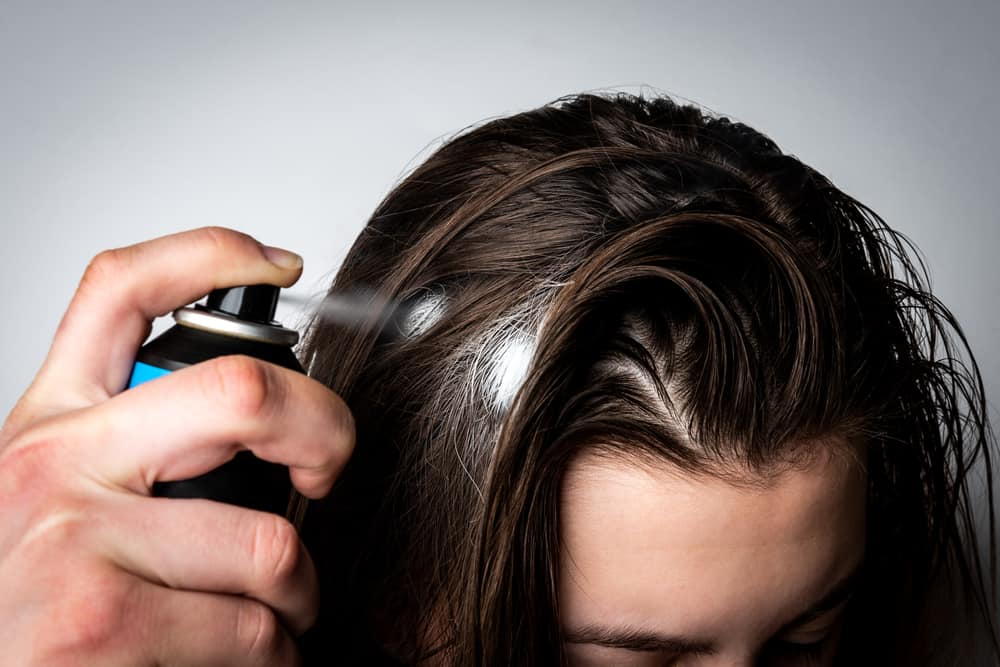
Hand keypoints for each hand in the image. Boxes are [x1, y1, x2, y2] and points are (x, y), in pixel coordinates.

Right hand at [0, 227, 354, 665]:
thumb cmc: (30, 601)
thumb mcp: (54, 496)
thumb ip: (131, 447)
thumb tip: (249, 416)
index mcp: (52, 422)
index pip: (121, 289)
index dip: (212, 252)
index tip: (281, 264)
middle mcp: (55, 465)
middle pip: (241, 391)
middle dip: (325, 431)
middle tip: (327, 471)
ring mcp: (74, 542)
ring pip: (269, 546)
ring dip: (299, 595)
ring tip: (277, 611)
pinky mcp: (100, 626)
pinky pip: (253, 630)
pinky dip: (276, 655)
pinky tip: (247, 658)